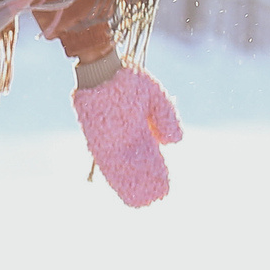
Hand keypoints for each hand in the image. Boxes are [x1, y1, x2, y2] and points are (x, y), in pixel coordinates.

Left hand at [73, 66, 182, 206]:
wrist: (103, 68)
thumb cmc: (128, 78)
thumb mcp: (155, 97)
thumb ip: (166, 118)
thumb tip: (173, 141)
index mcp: (137, 125)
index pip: (148, 152)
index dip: (156, 168)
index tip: (165, 184)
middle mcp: (123, 135)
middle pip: (135, 163)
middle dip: (145, 180)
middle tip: (155, 198)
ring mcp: (109, 138)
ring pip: (121, 167)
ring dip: (130, 184)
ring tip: (142, 201)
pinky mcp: (96, 140)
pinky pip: (107, 162)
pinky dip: (116, 177)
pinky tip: (125, 188)